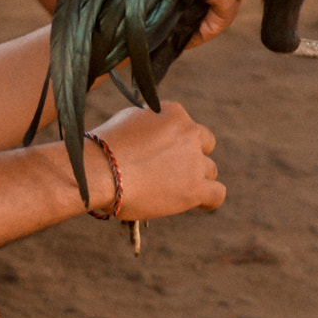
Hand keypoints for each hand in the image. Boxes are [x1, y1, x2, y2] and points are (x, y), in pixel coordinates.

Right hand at [89, 100, 222, 220]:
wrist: (100, 172)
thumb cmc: (103, 148)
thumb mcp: (127, 120)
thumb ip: (148, 123)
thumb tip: (152, 133)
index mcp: (173, 112)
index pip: (182, 122)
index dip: (171, 137)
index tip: (159, 149)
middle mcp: (189, 132)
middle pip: (203, 142)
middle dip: (190, 154)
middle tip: (171, 168)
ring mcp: (194, 161)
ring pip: (209, 169)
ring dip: (196, 177)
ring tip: (177, 189)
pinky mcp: (195, 188)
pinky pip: (217, 193)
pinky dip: (210, 199)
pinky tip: (202, 204)